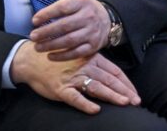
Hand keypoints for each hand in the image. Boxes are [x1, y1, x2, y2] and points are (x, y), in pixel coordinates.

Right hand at [10, 41, 139, 113]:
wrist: (31, 59)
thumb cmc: (57, 58)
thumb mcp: (78, 56)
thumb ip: (94, 64)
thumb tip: (114, 76)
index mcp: (90, 57)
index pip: (114, 71)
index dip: (126, 83)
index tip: (136, 93)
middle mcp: (84, 66)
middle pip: (109, 79)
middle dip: (124, 91)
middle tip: (136, 102)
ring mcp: (72, 77)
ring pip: (96, 87)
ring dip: (111, 96)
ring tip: (123, 103)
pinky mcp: (61, 88)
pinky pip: (75, 98)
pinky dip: (85, 104)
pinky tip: (95, 110)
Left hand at [29, 0, 110, 60]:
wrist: (107, 19)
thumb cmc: (82, 5)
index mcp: (81, 1)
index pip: (62, 8)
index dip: (47, 14)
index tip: (33, 20)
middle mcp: (88, 16)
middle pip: (65, 26)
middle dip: (46, 32)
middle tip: (32, 36)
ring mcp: (92, 32)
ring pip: (70, 41)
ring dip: (52, 45)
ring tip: (37, 47)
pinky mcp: (93, 46)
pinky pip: (77, 53)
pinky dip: (63, 56)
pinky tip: (50, 56)